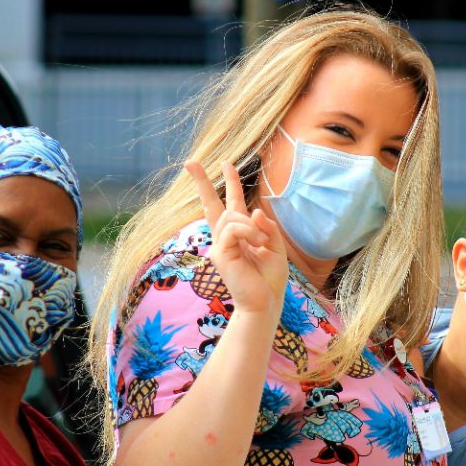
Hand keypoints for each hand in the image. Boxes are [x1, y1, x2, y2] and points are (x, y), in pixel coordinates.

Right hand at [186, 160, 286, 314]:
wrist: (264, 303)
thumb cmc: (269, 278)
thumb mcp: (275, 246)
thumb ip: (266, 226)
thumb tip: (252, 210)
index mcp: (238, 235)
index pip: (230, 204)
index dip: (229, 183)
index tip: (224, 163)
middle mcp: (224, 238)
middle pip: (213, 204)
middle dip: (202, 182)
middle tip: (190, 162)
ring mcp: (219, 245)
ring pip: (232, 216)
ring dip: (251, 226)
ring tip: (262, 244)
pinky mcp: (220, 253)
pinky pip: (234, 229)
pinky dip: (249, 232)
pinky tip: (257, 245)